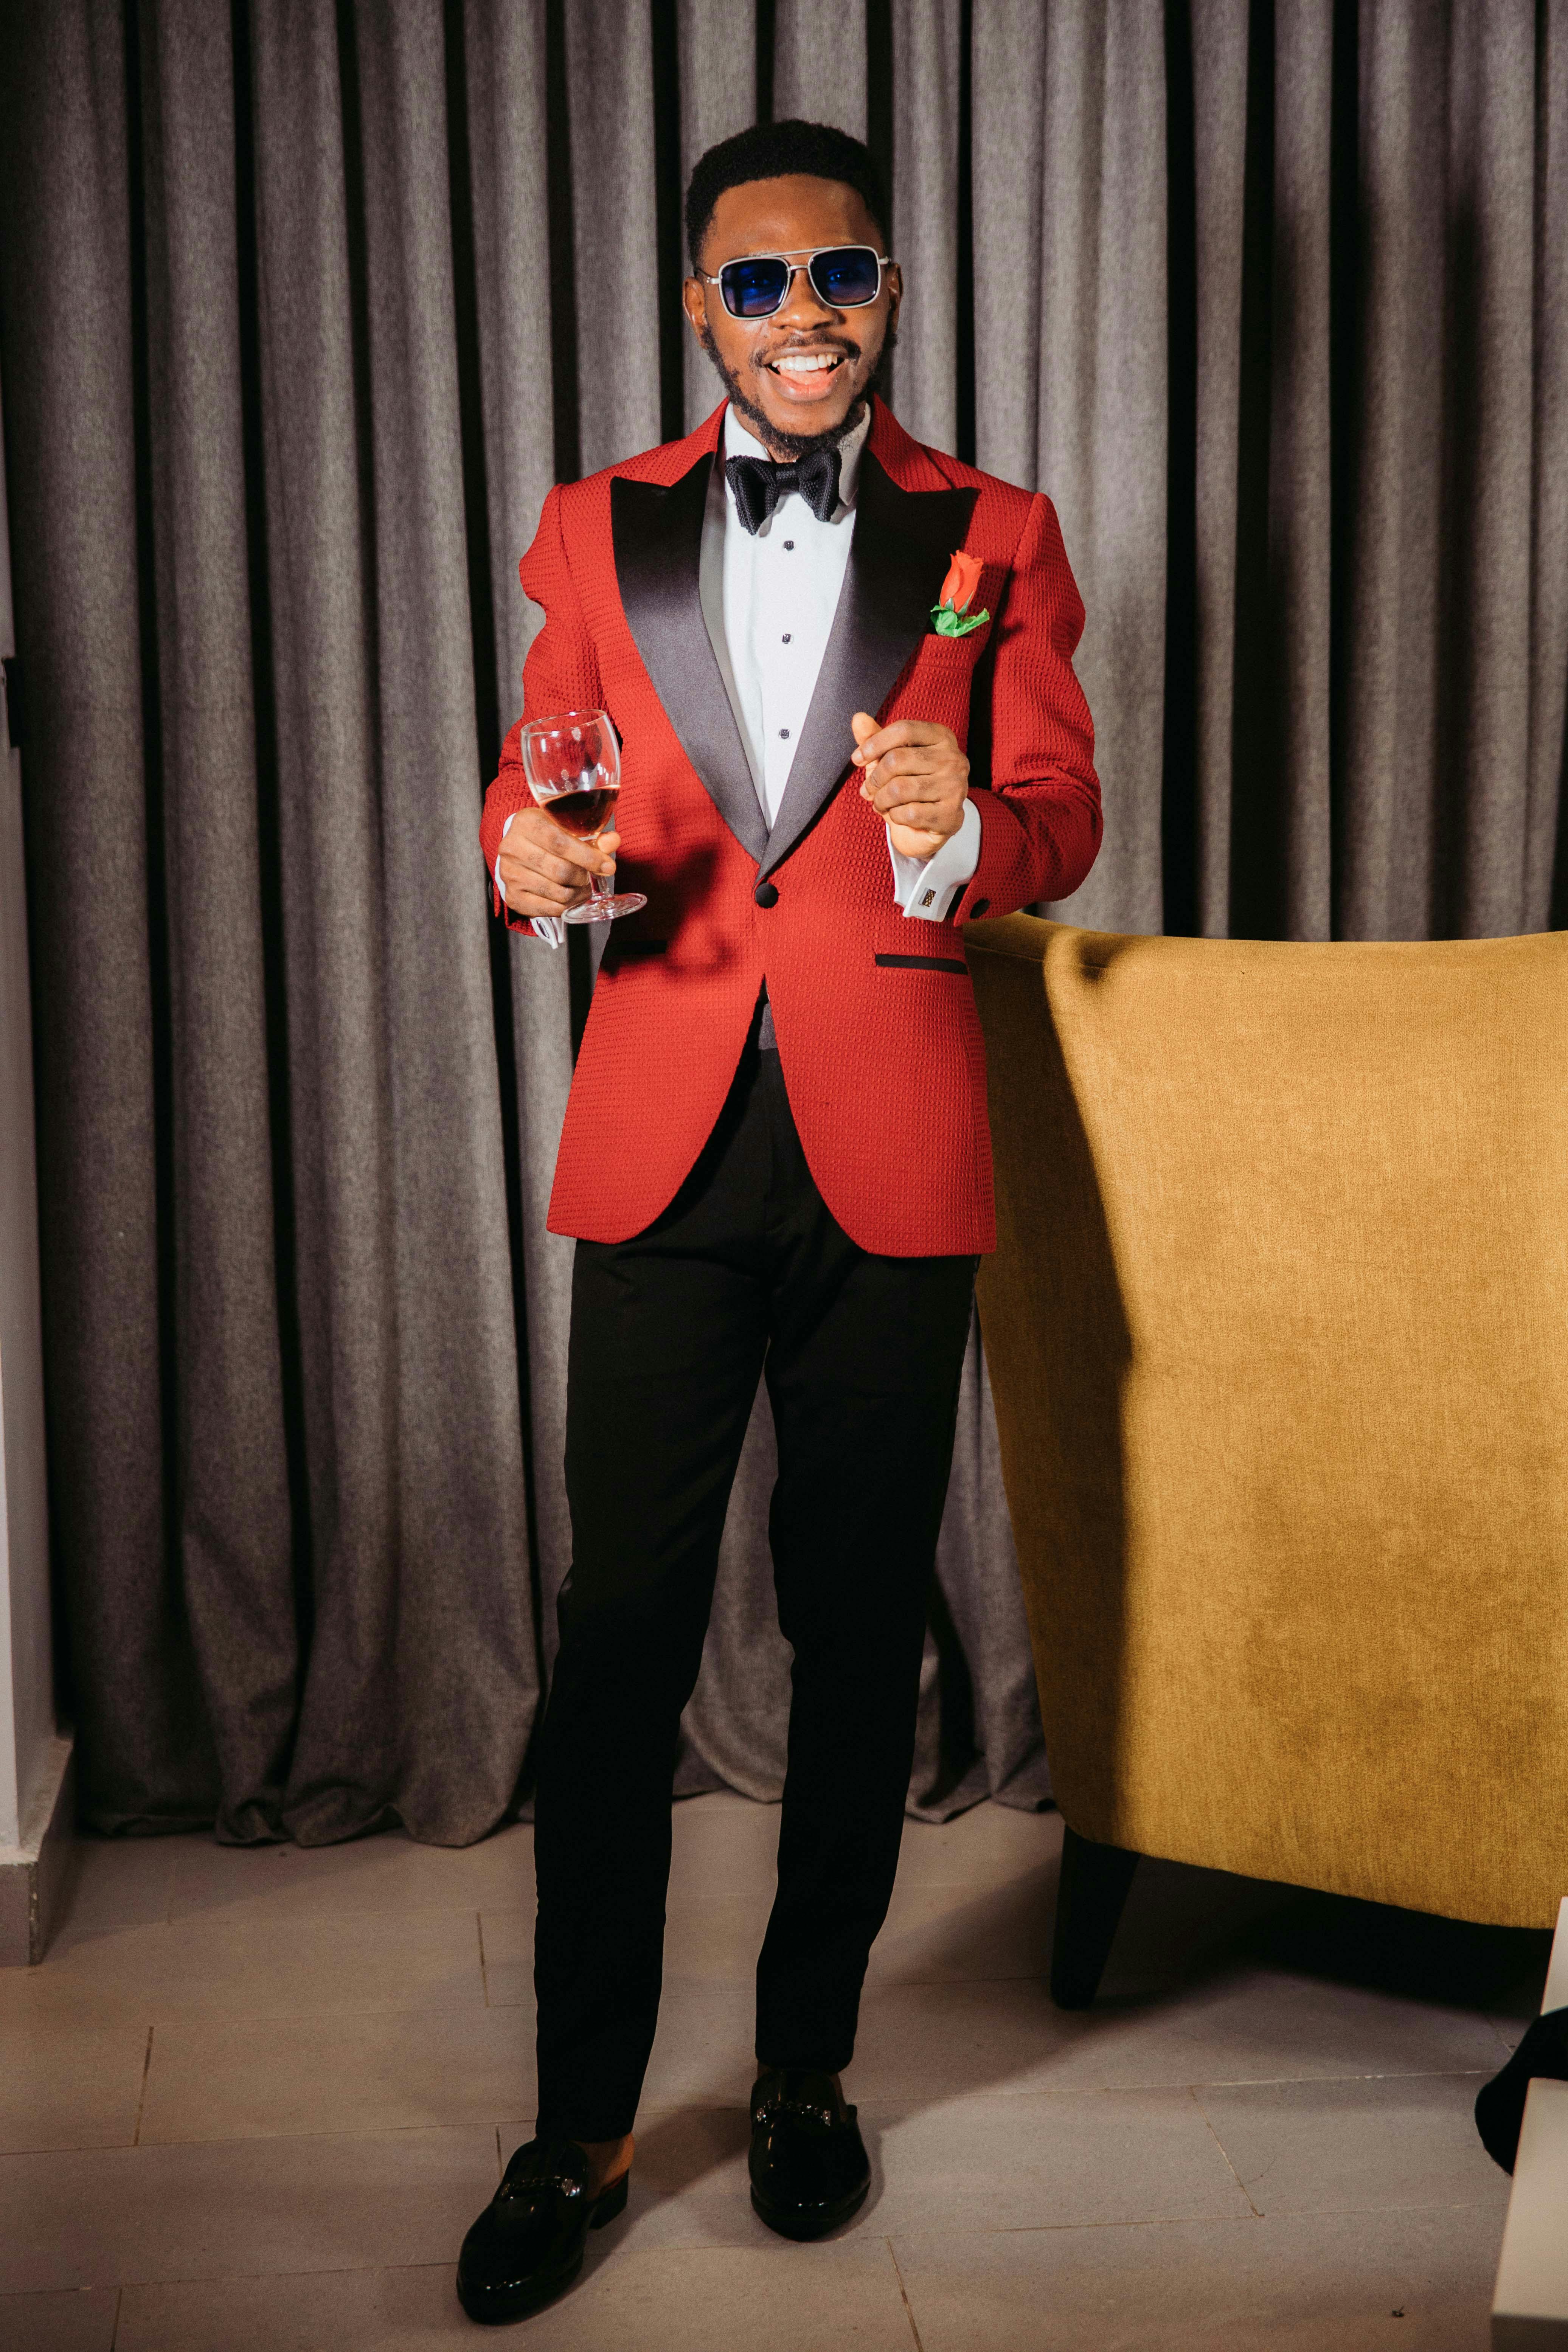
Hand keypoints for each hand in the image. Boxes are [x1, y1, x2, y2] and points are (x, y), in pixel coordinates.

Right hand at [496, 806, 620, 920]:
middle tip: (589, 876)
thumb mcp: (566, 828)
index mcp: (526, 823)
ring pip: (557, 892)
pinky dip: (567, 906)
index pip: (560, 843)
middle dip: (583, 877)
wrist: (519, 851)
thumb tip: (612, 842)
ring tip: (582, 887)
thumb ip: (592, 835)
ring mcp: (510, 874)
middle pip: (560, 871)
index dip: (588, 857)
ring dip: (577, 893)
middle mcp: (513, 848)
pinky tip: (571, 898)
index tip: (608, 867)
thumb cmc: (546, 837)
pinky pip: (549, 908)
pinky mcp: (513, 896)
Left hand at [852, 712, 967, 861]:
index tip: (857, 759)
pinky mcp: (950, 815)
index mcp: (941, 737)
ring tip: (879, 803)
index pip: (904, 730)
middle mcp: (953, 758)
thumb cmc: (909, 784)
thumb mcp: (891, 757)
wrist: (930, 824)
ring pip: (899, 789)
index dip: (874, 744)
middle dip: (874, 779)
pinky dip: (894, 816)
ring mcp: (955, 787)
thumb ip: (874, 738)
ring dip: (880, 800)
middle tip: (867, 790)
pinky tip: (896, 814)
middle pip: (897, 760)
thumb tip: (858, 718)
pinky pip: (908, 813)